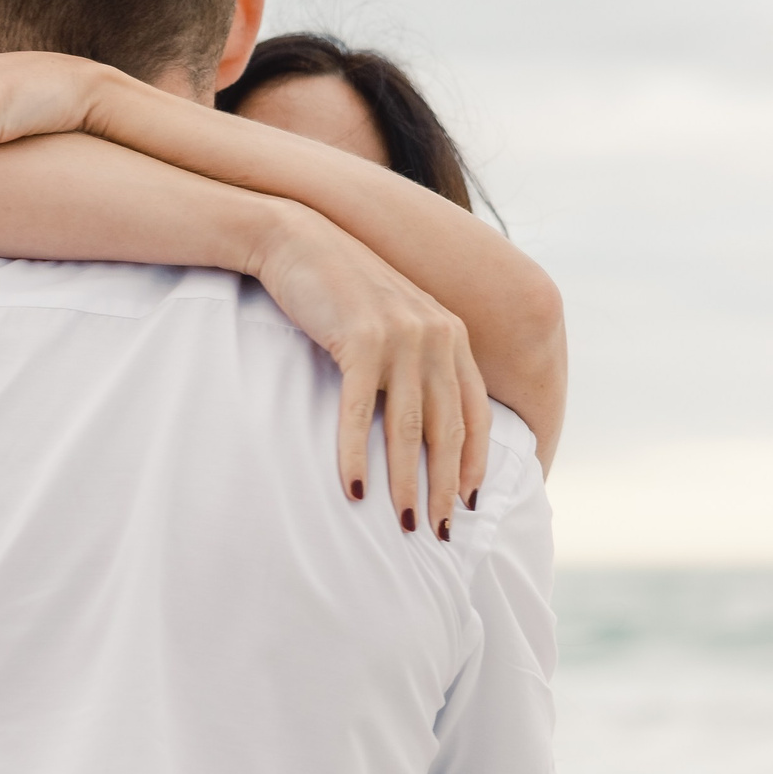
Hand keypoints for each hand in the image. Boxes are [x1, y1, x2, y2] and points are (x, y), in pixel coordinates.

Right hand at [248, 203, 491, 537]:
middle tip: (439, 534)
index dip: (475, 462)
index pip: (475, 412)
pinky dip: (356, 454)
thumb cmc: (340, 288)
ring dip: (406, 482)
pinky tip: (354, 489)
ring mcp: (400, 337)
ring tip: (402, 523)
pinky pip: (360, 411)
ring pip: (408, 427)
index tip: (468, 503)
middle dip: (443, 487)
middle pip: (446, 428)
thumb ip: (417, 359)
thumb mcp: (392, 321)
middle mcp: (436, 335)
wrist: (297, 239)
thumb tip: (424, 417)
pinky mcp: (360, 339)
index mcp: (450, 334)